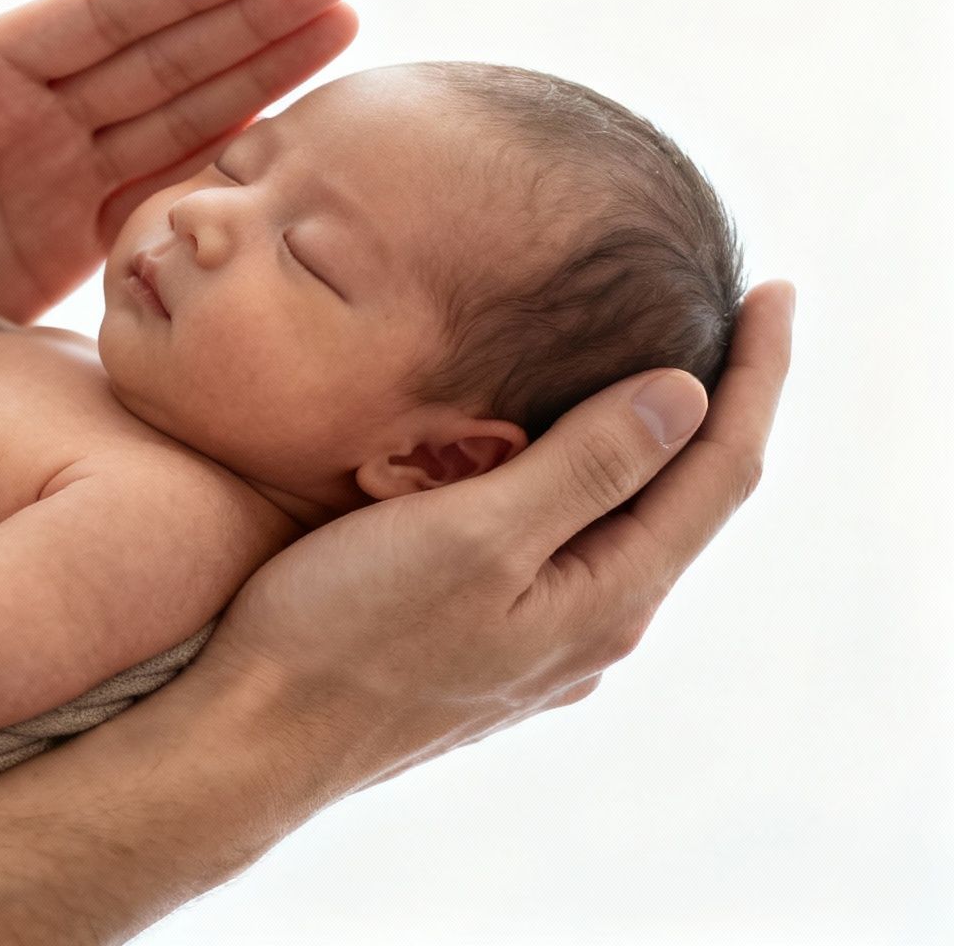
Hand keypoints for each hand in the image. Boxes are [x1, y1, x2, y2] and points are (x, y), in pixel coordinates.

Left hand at [0, 0, 358, 336]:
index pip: (105, 14)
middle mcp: (27, 115)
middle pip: (163, 55)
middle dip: (253, 17)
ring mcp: (49, 182)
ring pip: (176, 119)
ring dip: (258, 80)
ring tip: (344, 37)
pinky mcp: (61, 253)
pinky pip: (158, 203)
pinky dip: (222, 173)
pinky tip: (284, 145)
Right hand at [196, 281, 794, 787]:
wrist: (251, 739)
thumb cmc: (345, 631)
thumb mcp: (472, 534)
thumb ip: (586, 465)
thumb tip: (691, 394)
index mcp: (607, 598)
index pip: (719, 470)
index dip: (757, 376)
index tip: (778, 291)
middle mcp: (591, 630)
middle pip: (686, 501)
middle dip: (720, 409)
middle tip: (736, 320)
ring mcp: (540, 648)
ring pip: (625, 528)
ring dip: (653, 449)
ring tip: (661, 378)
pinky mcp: (485, 647)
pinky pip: (568, 549)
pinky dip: (588, 484)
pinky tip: (556, 465)